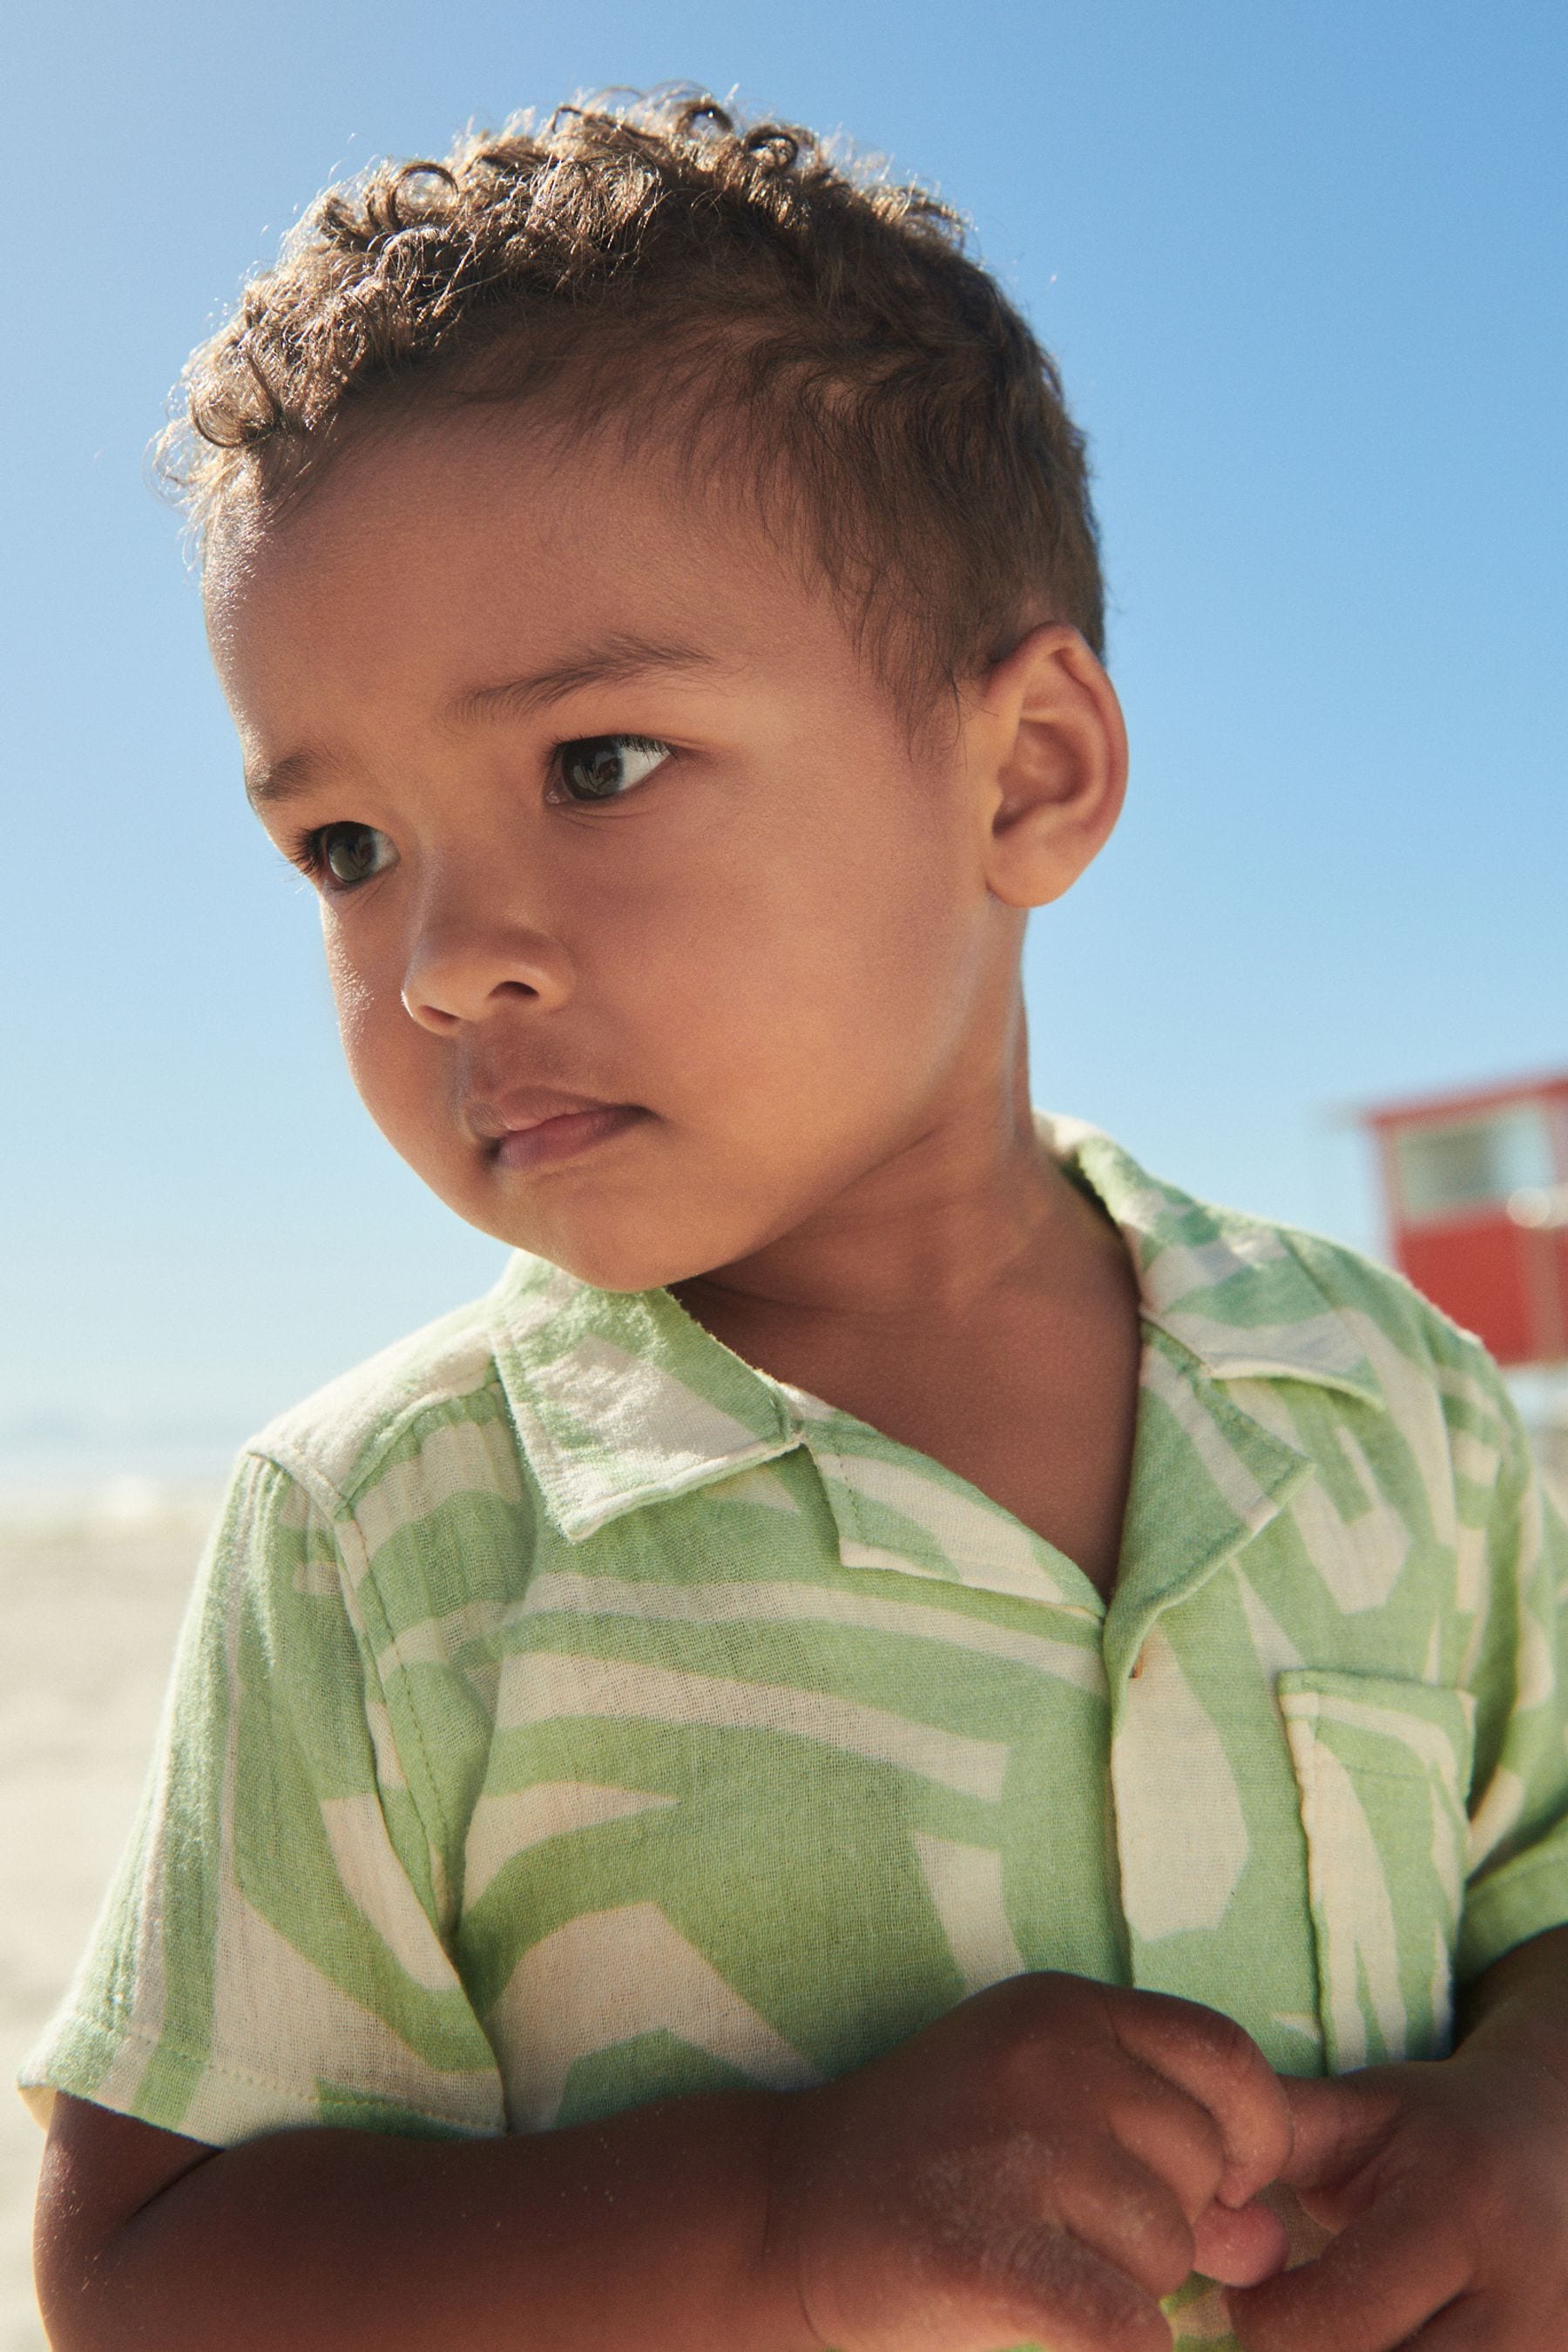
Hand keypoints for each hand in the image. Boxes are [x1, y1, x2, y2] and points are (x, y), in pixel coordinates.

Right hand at [761, 1971, 1292, 2351]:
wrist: (783, 2208)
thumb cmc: (936, 2161)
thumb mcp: (1049, 2115)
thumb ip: (1167, 2157)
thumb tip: (1269, 2240)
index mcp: (1063, 2007)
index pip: (1228, 2062)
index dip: (1249, 2136)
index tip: (1219, 2184)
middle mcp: (1047, 2058)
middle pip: (1201, 2165)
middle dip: (1173, 2221)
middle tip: (1084, 2230)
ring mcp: (1013, 2147)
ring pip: (1166, 2247)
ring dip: (1130, 2283)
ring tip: (1047, 2261)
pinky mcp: (982, 2249)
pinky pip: (1125, 2326)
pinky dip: (1118, 2344)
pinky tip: (1069, 2322)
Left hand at [1226, 2037, 1567, 2349]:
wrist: (1565, 2151)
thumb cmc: (1440, 2132)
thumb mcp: (1359, 2109)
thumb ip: (1273, 2134)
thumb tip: (1197, 2189)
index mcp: (1463, 2213)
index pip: (1340, 2321)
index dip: (1266, 2322)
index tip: (1247, 2295)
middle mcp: (1523, 2303)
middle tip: (1284, 2331)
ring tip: (1328, 2337)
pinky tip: (1375, 2347)